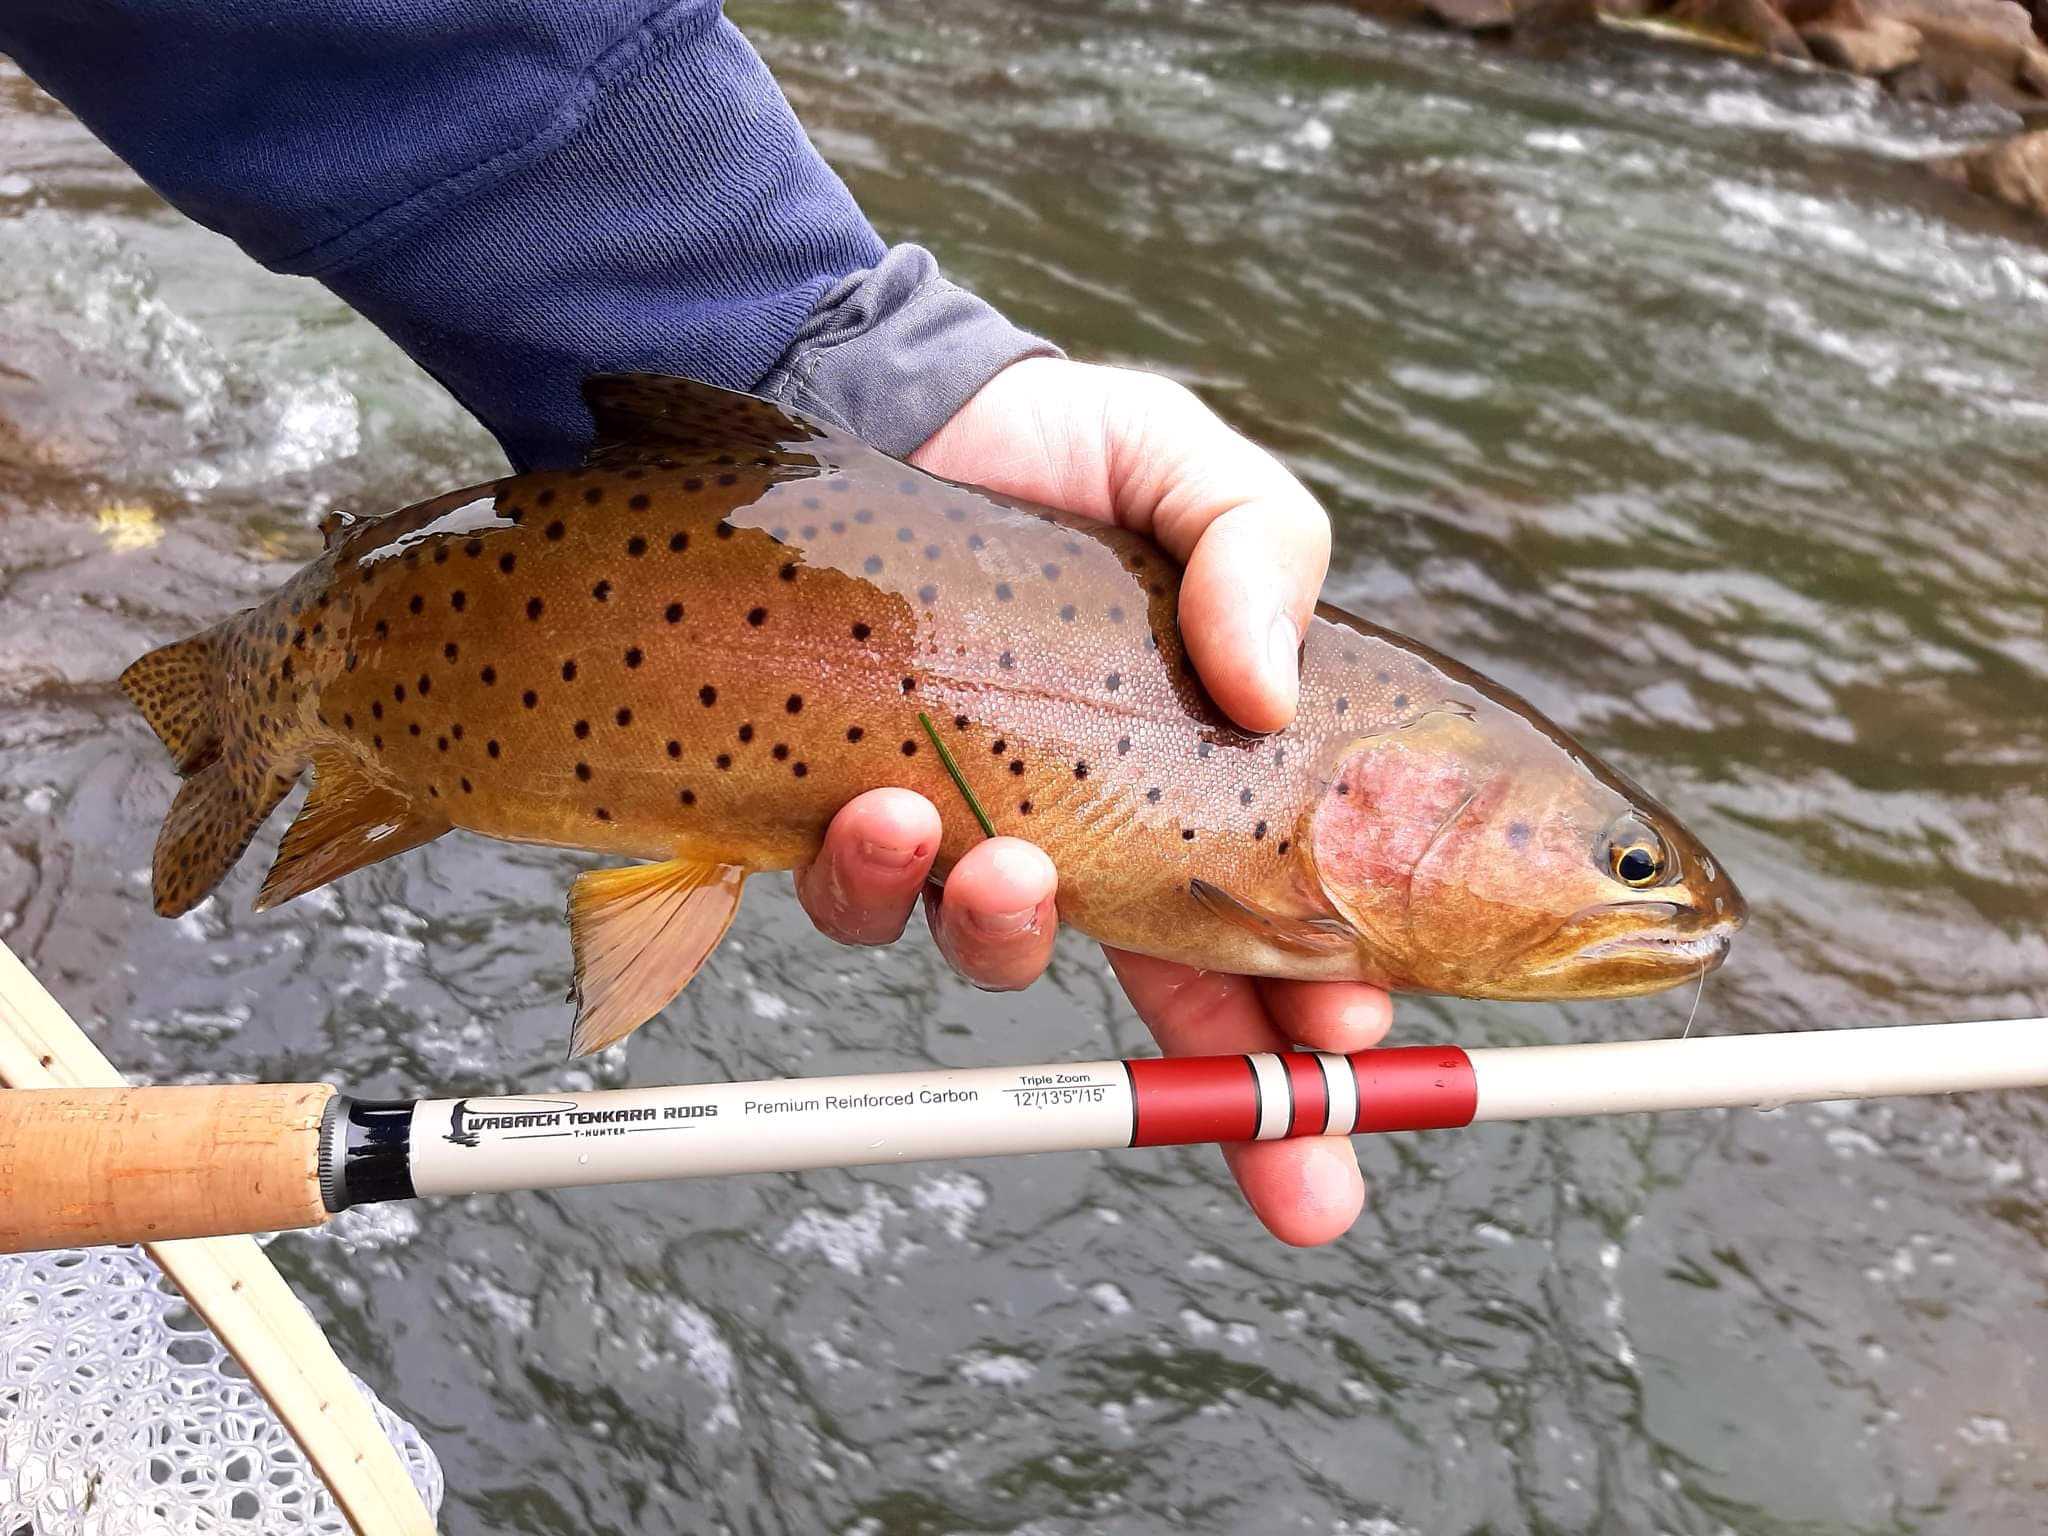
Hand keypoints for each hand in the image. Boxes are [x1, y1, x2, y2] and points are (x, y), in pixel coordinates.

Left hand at [793, 358, 1391, 1244]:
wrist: (892, 408)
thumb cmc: (1061, 449)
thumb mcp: (1196, 473)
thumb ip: (1265, 555)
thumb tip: (1269, 691)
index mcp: (1196, 780)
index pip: (1283, 928)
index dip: (1323, 1013)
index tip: (1354, 1046)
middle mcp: (1088, 831)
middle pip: (1177, 1014)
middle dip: (1242, 1112)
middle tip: (1293, 1170)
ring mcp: (968, 831)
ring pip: (996, 951)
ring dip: (1009, 933)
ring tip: (1011, 863)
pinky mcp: (844, 810)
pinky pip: (858, 895)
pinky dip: (876, 872)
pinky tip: (883, 802)